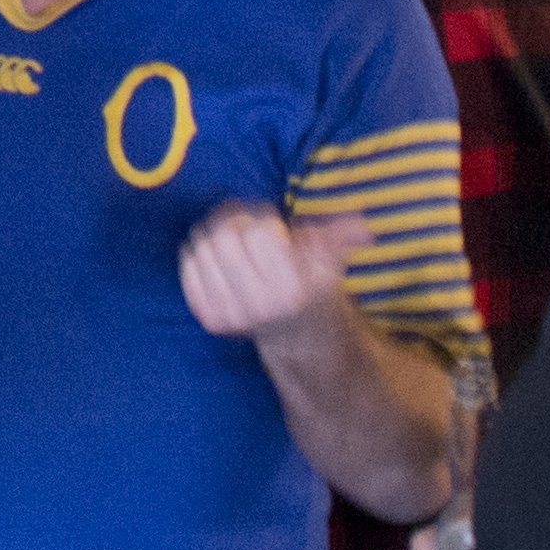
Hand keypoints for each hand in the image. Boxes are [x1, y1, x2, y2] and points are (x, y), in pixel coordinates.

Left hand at [179, 199, 360, 346]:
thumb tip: (362, 229)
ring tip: (232, 238)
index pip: (259, 232)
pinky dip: (196, 252)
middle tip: (246, 225)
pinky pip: (187, 267)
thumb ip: (340, 238)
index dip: (264, 219)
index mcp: (290, 290)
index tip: (273, 226)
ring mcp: (229, 315)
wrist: (291, 330)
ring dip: (213, 233)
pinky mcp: (207, 318)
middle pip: (224, 237)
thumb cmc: (308, 284)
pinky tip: (216, 256)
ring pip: (201, 247)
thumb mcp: (327, 261)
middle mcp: (258, 306)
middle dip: (235, 222)